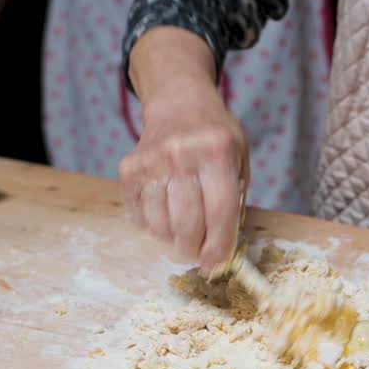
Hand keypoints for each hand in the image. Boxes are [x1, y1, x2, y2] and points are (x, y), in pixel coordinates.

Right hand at [118, 89, 247, 268]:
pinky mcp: (129, 169)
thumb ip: (235, 203)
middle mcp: (181, 154)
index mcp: (216, 151)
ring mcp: (151, 161)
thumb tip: (221, 252)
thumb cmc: (214, 139)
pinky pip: (139, 215)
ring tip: (183, 236)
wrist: (179, 104)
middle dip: (194, 249)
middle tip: (197, 254)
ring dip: (173, 240)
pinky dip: (153, 227)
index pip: (220, 212)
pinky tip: (165, 218)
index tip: (215, 264)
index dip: (219, 246)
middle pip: (187, 223)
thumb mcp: (239, 160)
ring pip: (160, 224)